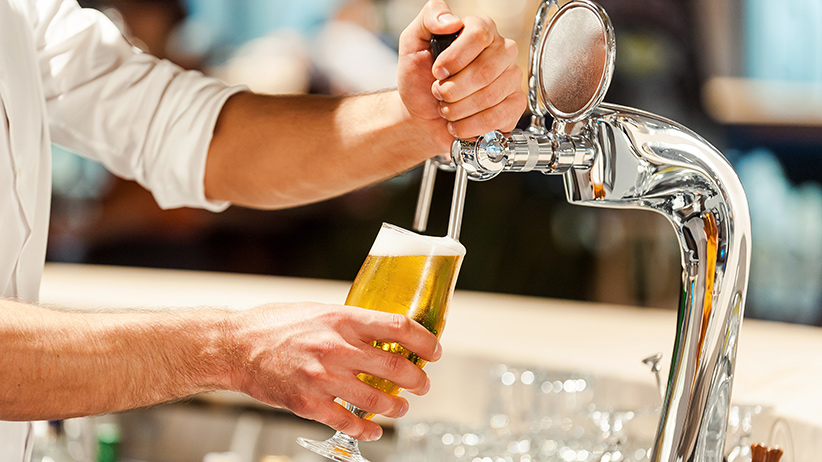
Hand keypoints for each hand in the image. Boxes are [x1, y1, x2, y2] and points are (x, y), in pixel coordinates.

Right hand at [223, 302, 441, 440]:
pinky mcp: (308, 402)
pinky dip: (366, 429)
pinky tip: (373, 430)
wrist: (234, 346)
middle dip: (417, 379)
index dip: (425, 341)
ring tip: (400, 407)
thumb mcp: (318, 311)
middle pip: (395, 366)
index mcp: (342, 319)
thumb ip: (349, 323)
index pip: (398, 327)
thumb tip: (381, 332)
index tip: (434, 350)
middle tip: (422, 384)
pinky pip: (348, 421)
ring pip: (376, 399)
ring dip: (396, 407)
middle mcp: (336, 347)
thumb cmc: (273, 325)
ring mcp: (323, 377)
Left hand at [398, 0, 526, 149]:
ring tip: (446, 109)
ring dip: (458, 109)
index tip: (437, 72)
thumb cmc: (420, 78)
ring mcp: (511, 78)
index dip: (455, 58)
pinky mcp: (515, 105)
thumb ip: (429, 18)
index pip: (479, 35)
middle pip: (486, 70)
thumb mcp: (413, 43)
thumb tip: (452, 20)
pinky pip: (499, 117)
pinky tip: (459, 124)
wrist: (422, 114)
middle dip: (453, 89)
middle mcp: (501, 51)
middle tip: (439, 94)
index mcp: (481, 30)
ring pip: (490, 96)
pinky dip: (471, 125)